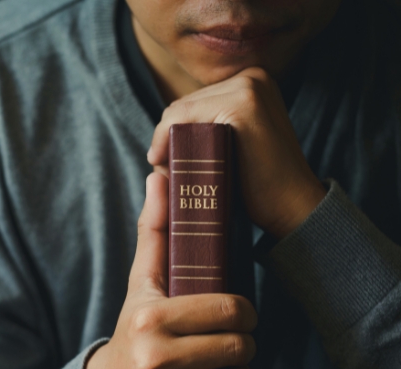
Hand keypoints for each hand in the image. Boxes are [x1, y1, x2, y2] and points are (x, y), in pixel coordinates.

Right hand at [77, 173, 256, 368]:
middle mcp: (152, 362)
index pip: (231, 312)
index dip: (244, 312)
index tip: (237, 315)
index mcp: (149, 318)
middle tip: (232, 344)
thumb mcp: (142, 283)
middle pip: (241, 350)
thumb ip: (155, 231)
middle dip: (243, 346)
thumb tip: (160, 176)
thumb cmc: (134, 330)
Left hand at [147, 67, 325, 238]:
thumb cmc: (257, 185)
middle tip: (165, 172)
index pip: (192, 102)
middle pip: (183, 105)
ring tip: (169, 174)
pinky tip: (167, 166)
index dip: (171, 135)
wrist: (293, 207)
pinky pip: (181, 118)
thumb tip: (157, 140)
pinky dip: (166, 142)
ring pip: (179, 112)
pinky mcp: (242, 104)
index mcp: (251, 82)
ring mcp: (249, 87)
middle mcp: (252, 77)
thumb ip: (204, 131)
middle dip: (168, 139)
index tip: (164, 164)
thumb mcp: (229, 147)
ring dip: (165, 143)